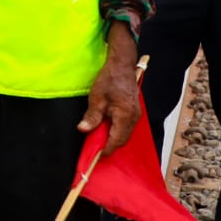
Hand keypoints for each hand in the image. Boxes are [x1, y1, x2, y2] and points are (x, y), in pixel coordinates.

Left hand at [77, 23, 139, 156]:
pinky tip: (107, 128)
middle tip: (96, 149)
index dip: (107, 150)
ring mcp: (136, 114)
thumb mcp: (96, 97)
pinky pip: (127, 127)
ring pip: (126, 134)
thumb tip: (83, 130)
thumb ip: (91, 116)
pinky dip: (118, 131)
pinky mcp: (135, 111)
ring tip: (100, 140)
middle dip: (110, 146)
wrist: (122, 65)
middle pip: (123, 139)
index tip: (97, 156)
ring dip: (114, 138)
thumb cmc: (109, 79)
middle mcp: (134, 117)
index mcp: (125, 116)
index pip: (117, 140)